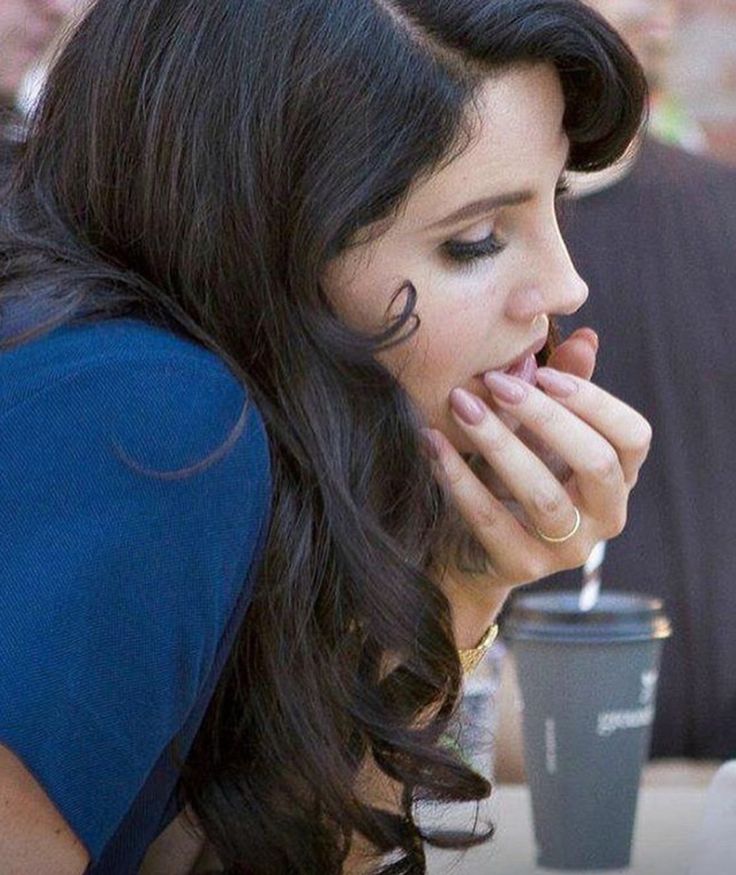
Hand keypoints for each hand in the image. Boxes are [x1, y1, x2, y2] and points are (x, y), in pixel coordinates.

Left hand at [423, 330, 651, 618]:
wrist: (468, 549)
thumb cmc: (510, 476)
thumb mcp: (537, 433)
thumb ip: (560, 390)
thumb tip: (585, 337)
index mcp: (616, 479)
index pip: (633, 437)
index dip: (593, 401)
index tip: (543, 371)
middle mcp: (604, 518)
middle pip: (597, 463)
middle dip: (545, 416)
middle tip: (495, 381)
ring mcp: (567, 550)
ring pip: (544, 496)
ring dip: (499, 443)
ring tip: (461, 404)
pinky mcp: (522, 568)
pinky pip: (491, 521)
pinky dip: (459, 477)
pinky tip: (433, 442)